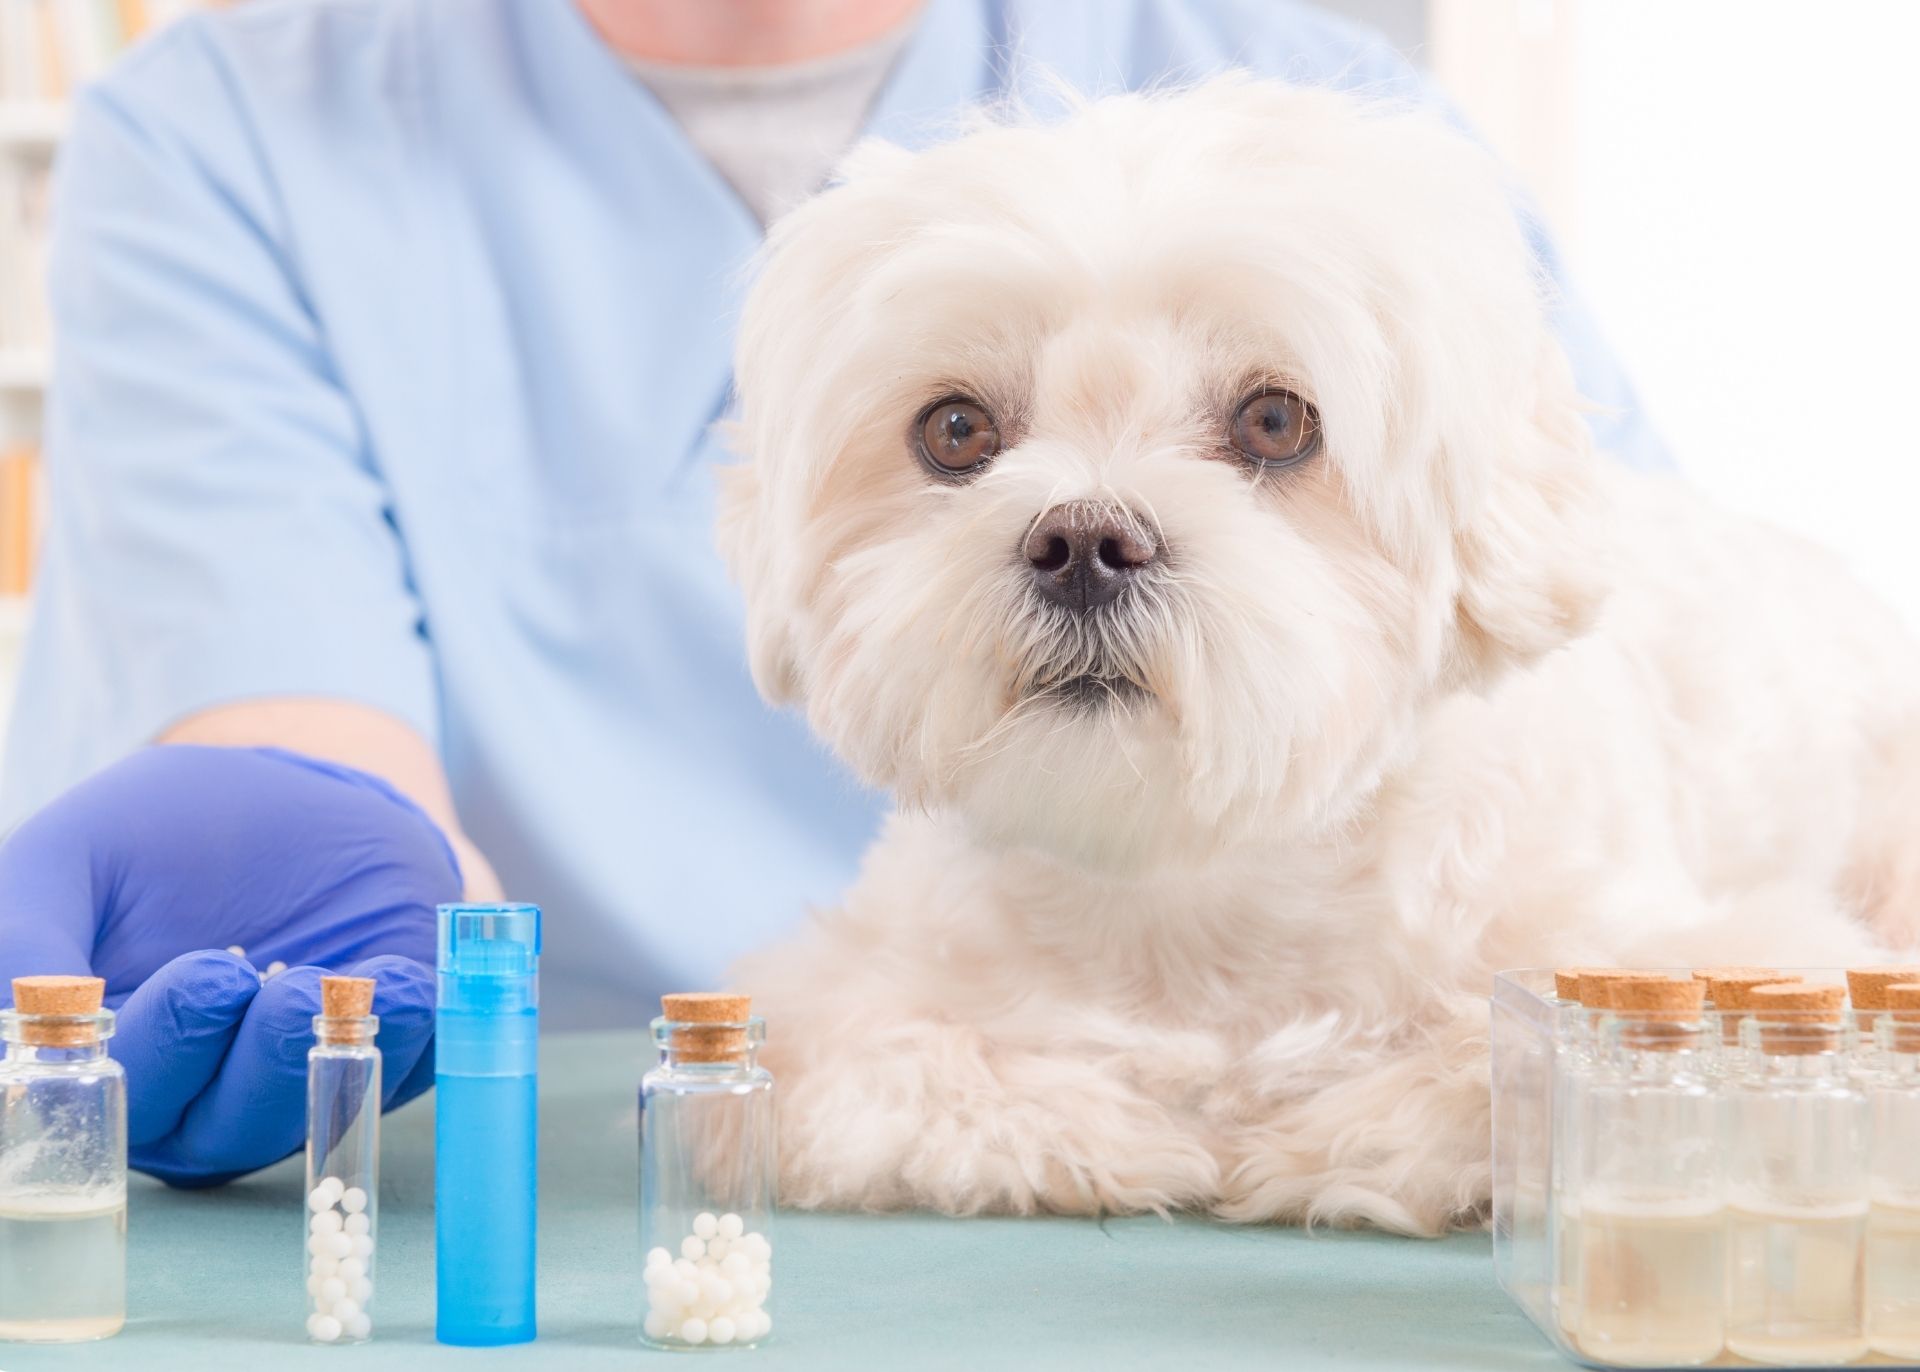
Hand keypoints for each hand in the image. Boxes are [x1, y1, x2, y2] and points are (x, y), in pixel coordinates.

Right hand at [0, 745, 461, 1184]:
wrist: (295, 794)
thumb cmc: (167, 833)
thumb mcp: (77, 853)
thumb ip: (28, 926)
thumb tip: (30, 1005)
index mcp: (110, 1060)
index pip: (117, 1098)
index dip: (156, 1054)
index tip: (199, 979)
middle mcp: (197, 1095)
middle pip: (214, 1129)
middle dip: (247, 1061)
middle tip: (262, 981)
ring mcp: (293, 1084)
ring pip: (306, 1113)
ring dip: (327, 1052)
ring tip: (343, 981)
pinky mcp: (383, 1058)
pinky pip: (404, 1074)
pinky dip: (411, 1034)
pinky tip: (408, 981)